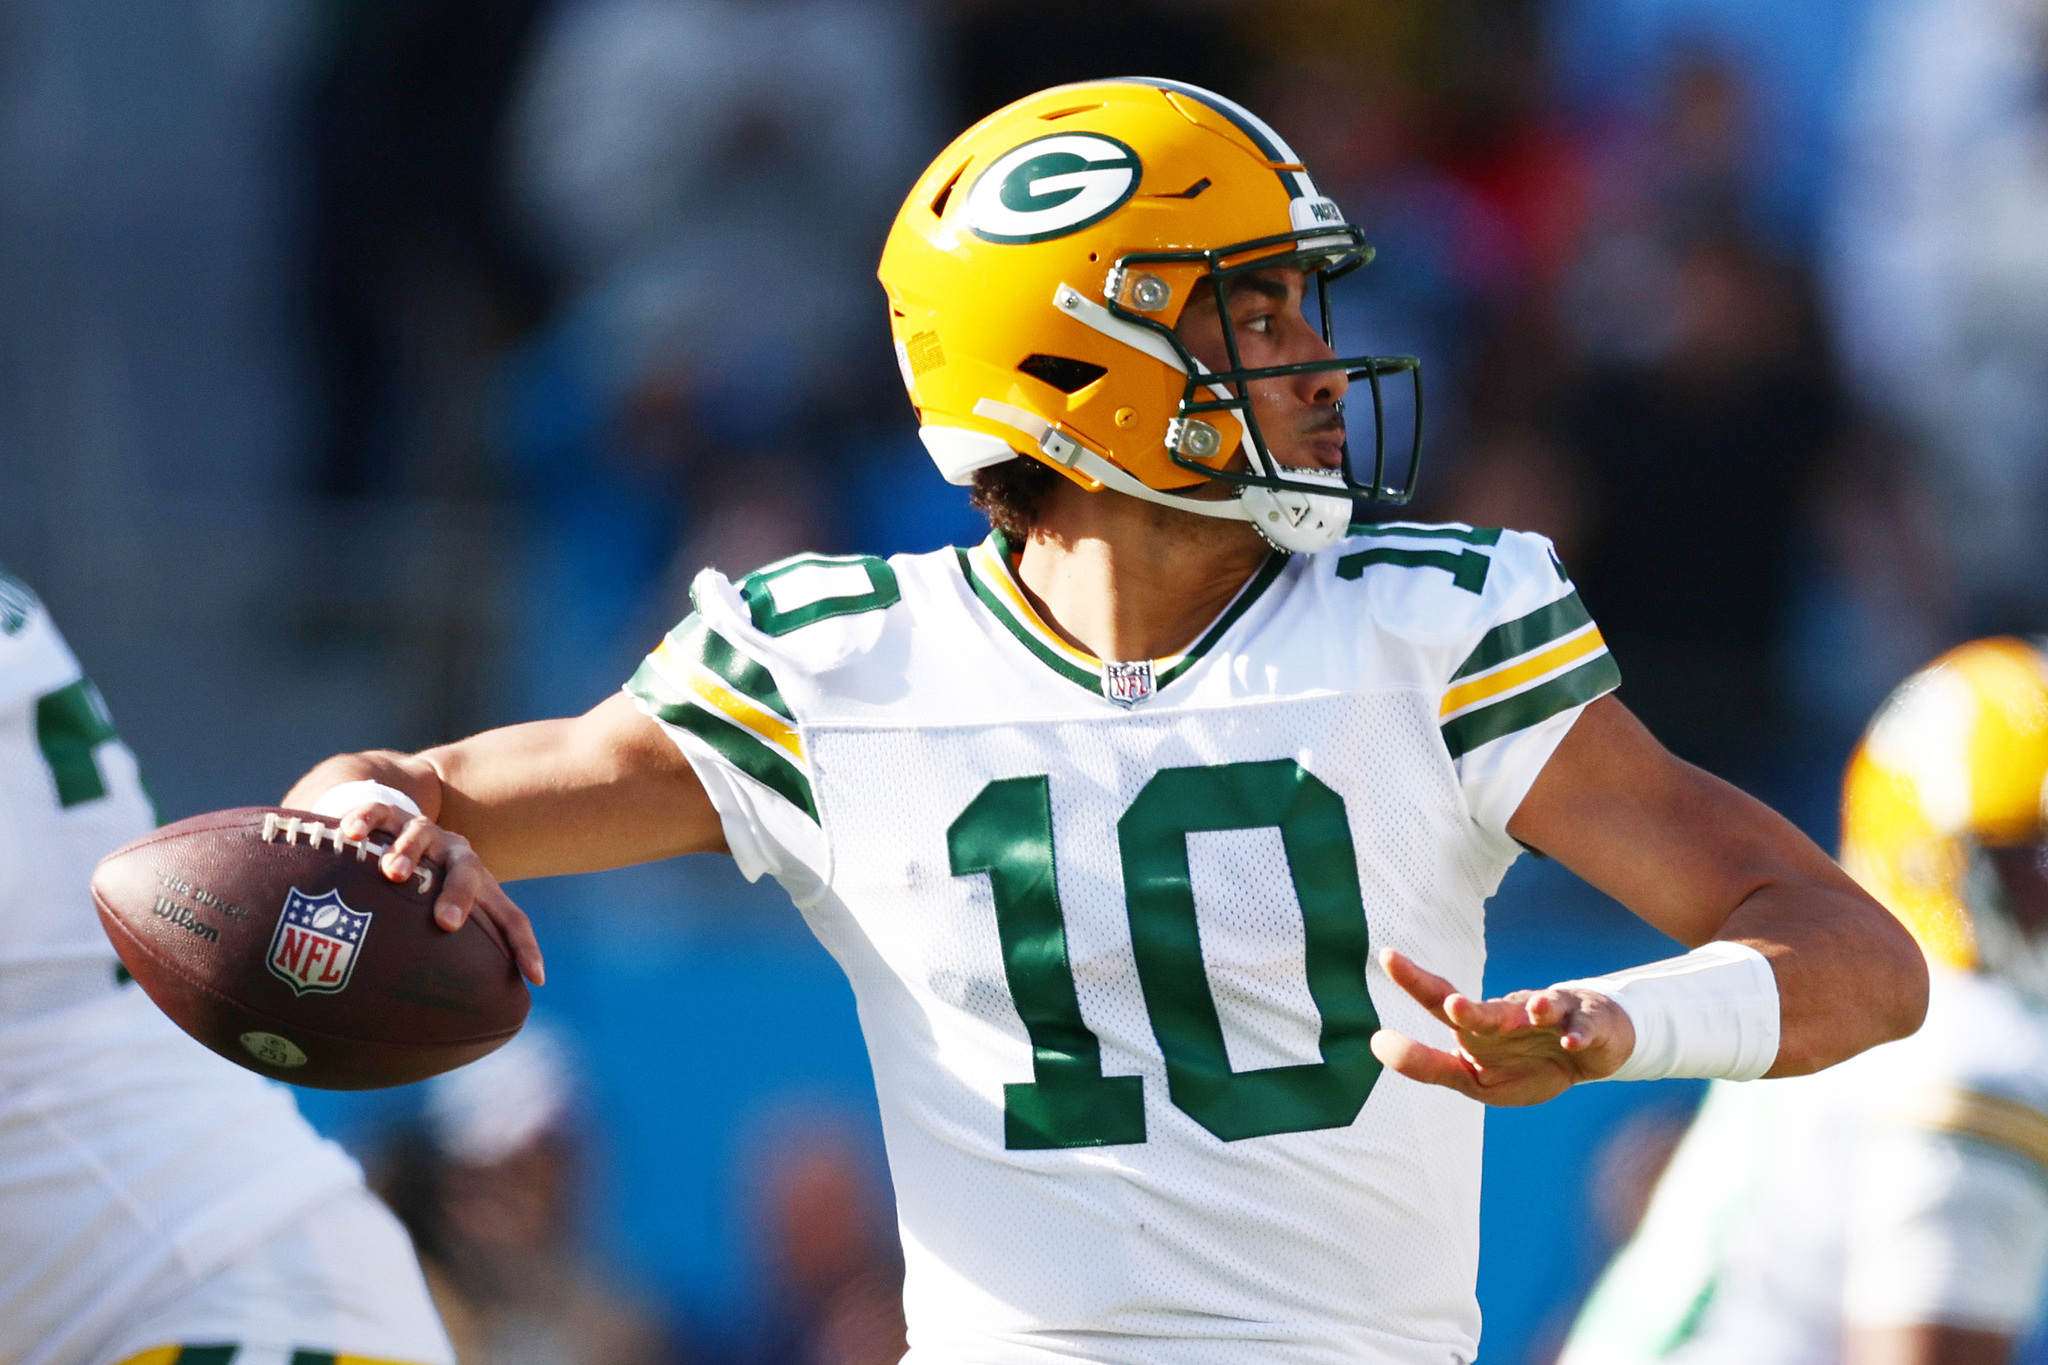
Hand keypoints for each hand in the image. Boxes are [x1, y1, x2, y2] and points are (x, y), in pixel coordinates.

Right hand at [335, 801, 545, 985]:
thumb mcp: (438, 915)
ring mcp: (425, 833)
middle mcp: (457, 856)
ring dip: (409, 853)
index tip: (536, 979)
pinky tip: (350, 834)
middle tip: (446, 922)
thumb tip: (432, 1028)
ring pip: (422, 834)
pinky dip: (366, 819)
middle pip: (468, 871)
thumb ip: (445, 958)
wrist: (401, 825)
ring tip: (392, 873)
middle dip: (460, 895)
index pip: (511, 917)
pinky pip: (380, 812)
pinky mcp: (390, 816)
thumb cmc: (425, 888)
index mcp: (480, 886)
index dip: (525, 947)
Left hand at [1369, 948, 1631, 1105]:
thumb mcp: (1474, 1079)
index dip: (1415, 981)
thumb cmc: (1524, 1064)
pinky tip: (1570, 1040)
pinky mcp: (1589, 1025)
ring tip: (1530, 1012)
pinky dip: (1578, 1033)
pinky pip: (1583, 1028)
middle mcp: (1511, 1014)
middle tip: (1453, 1005)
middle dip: (1471, 1009)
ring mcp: (1551, 1016)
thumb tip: (1376, 1042)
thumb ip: (1429, 1065)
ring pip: (1540, 1009)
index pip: (1441, 1000)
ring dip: (1535, 1010)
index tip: (1387, 956)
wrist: (1588, 1052)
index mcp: (1480, 1026)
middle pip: (1487, 1010)